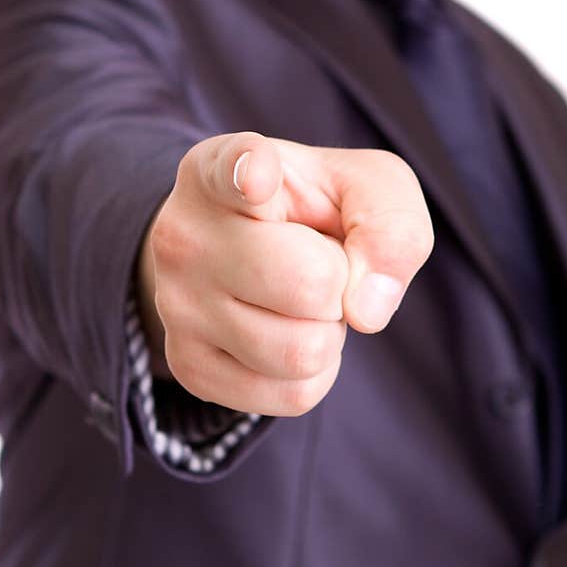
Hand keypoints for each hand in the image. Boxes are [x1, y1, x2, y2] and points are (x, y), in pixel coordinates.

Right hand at [138, 131, 433, 416]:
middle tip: (319, 262)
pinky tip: (288, 331)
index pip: (235, 170)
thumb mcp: (364, 186)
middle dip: (341, 283)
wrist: (245, 247)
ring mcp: (176, 305)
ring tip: (300, 297)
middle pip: (310, 284)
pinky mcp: (188, 366)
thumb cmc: (310, 208)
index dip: (251, 172)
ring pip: (302, 352)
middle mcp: (183, 235)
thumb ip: (390, 224)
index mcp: (219, 170)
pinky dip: (316, 373)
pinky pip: (292, 396)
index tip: (257, 174)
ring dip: (328, 332)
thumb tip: (366, 312)